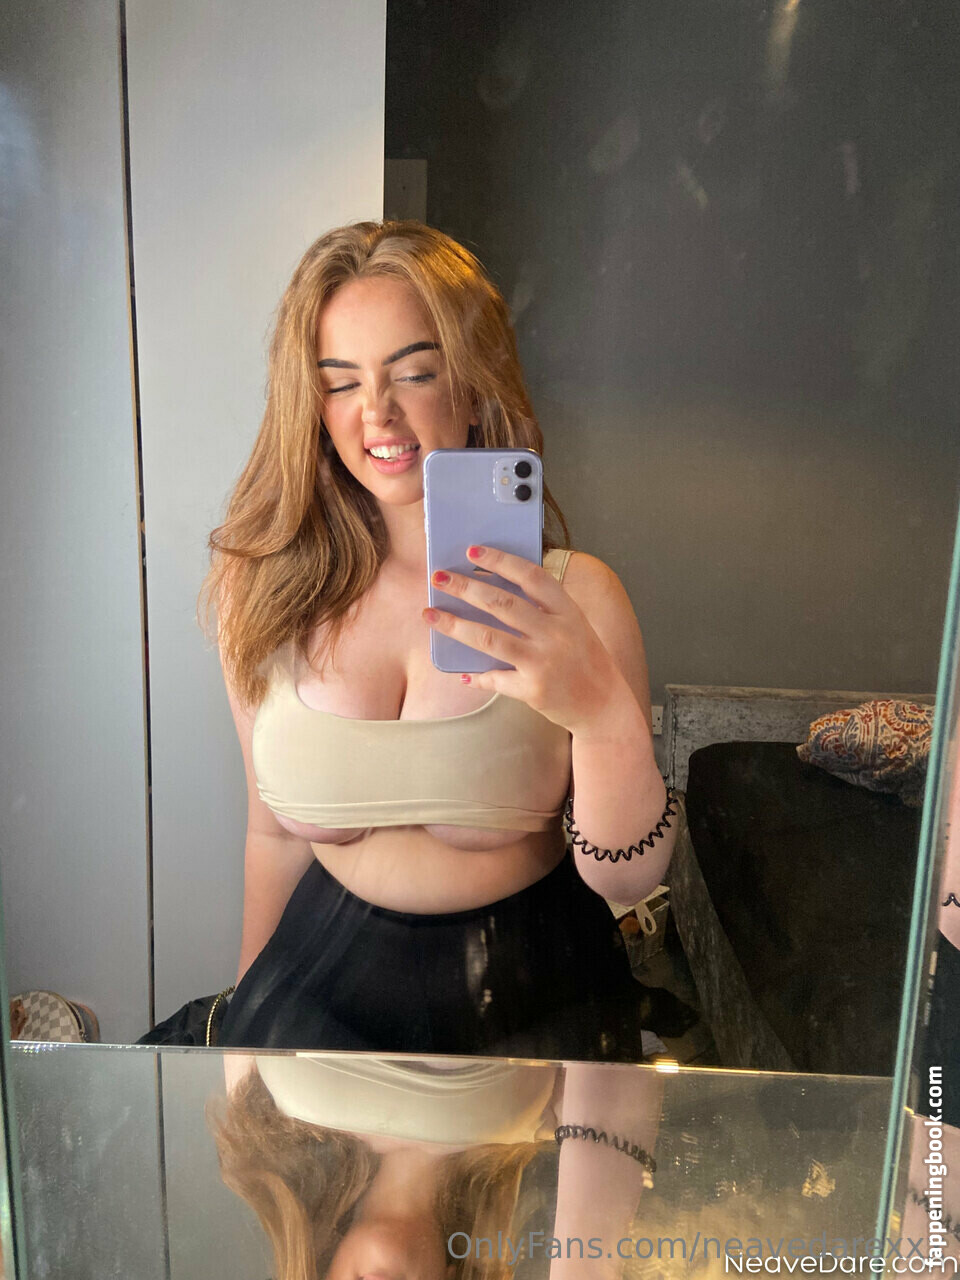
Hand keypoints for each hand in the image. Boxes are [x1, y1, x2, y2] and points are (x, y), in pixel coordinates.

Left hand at [421, 544, 629, 736]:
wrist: (606, 706)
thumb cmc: (585, 661)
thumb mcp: (574, 626)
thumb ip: (543, 610)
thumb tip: (491, 593)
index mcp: (568, 612)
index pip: (531, 576)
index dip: (500, 561)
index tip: (472, 550)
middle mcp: (556, 634)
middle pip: (502, 604)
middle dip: (465, 587)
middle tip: (438, 577)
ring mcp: (544, 662)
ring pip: (489, 638)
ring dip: (454, 625)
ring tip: (430, 614)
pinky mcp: (534, 690)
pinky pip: (495, 678)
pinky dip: (476, 675)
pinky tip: (461, 672)